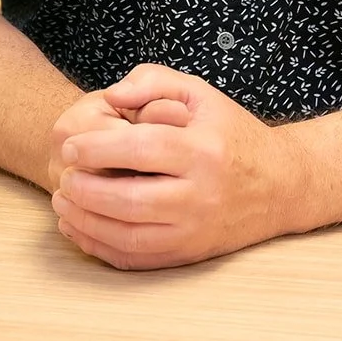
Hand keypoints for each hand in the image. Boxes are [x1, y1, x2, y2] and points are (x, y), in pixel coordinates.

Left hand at [51, 63, 305, 269]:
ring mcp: (194, 230)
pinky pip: (136, 258)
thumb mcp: (200, 93)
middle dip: (86, 189)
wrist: (279, 184)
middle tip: (62, 174)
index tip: (71, 146)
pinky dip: (102, 247)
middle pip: (130, 199)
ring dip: (86, 222)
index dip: (99, 149)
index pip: (141, 150)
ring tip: (63, 200)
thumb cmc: (231, 133)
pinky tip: (81, 228)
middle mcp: (200, 194)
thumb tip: (113, 95)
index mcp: (203, 150)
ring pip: (128, 235)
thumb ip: (154, 82)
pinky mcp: (189, 255)